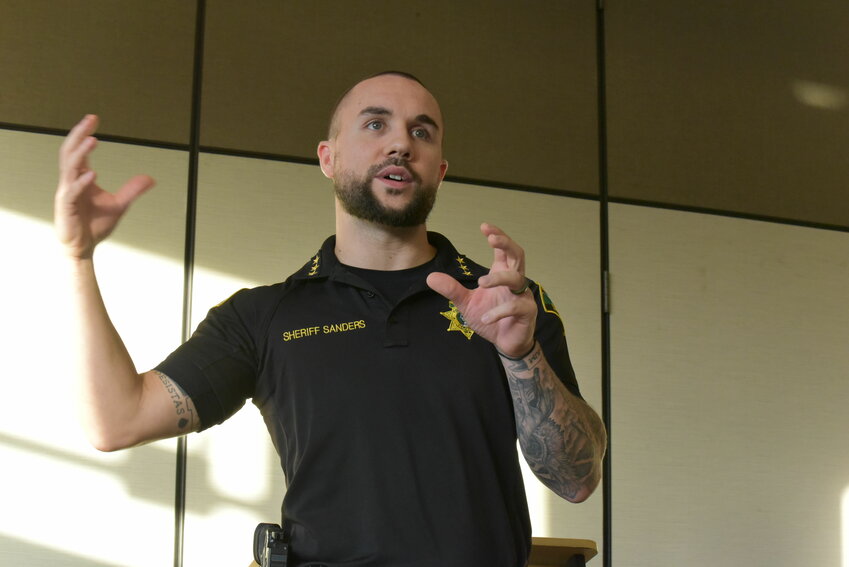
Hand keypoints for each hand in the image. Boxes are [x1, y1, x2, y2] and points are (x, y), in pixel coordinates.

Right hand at [54, 115, 154, 259]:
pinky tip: (92, 174)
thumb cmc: (95, 224)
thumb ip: (132, 190)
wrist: (84, 247)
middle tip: (90, 120)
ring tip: (93, 140)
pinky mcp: (66, 208)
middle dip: (78, 134)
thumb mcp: (119, 204)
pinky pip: (72, 192)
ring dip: (81, 153)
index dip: (84, 133)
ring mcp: (66, 194)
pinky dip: (81, 182)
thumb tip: (151, 178)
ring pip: (68, 167)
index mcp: (79, 177)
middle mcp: (69, 182)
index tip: (94, 118)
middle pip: (69, 152)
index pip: (79, 150)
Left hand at [427, 223, 536, 357]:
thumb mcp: (466, 303)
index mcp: (501, 273)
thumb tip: (430, 277)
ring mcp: (523, 296)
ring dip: (498, 279)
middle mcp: (514, 281)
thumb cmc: (489, 318)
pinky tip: (485, 318)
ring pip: (517, 279)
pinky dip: (499, 311)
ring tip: (480, 283)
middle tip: (491, 238)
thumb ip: (452, 289)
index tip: (484, 226)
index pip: (504, 249)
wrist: (505, 343)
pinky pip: (515, 307)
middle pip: (517, 255)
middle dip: (506, 243)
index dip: (497, 236)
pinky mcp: (527, 312)